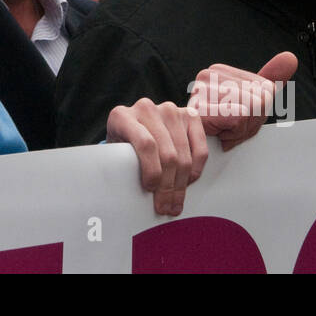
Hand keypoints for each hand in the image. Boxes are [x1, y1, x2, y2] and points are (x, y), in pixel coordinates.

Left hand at [106, 98, 207, 216]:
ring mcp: (169, 110)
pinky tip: (188, 182)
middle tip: (165, 207)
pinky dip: (196, 170)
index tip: (151, 190)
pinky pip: (200, 148)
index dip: (152, 170)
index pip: (146, 144)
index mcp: (122, 116)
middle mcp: (146, 108)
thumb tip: (131, 199)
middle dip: (168, 187)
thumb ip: (120, 166)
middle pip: (167, 154)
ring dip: (181, 184)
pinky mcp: (189, 115)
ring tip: (175, 202)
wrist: (134, 126)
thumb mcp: (115, 154)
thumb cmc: (123, 145)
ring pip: (183, 155)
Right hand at [188, 52, 297, 150]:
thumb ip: (271, 79)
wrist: (190, 152)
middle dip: (251, 120)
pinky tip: (219, 134)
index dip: (259, 111)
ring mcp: (201, 90)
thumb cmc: (221, 129)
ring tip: (224, 130)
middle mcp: (208, 75)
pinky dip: (235, 132)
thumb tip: (290, 57)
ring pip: (251, 107)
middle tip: (231, 127)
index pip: (265, 88)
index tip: (239, 116)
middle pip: (260, 98)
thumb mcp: (253, 104)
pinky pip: (239, 117)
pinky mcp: (201, 107)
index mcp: (220, 71)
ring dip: (242, 128)